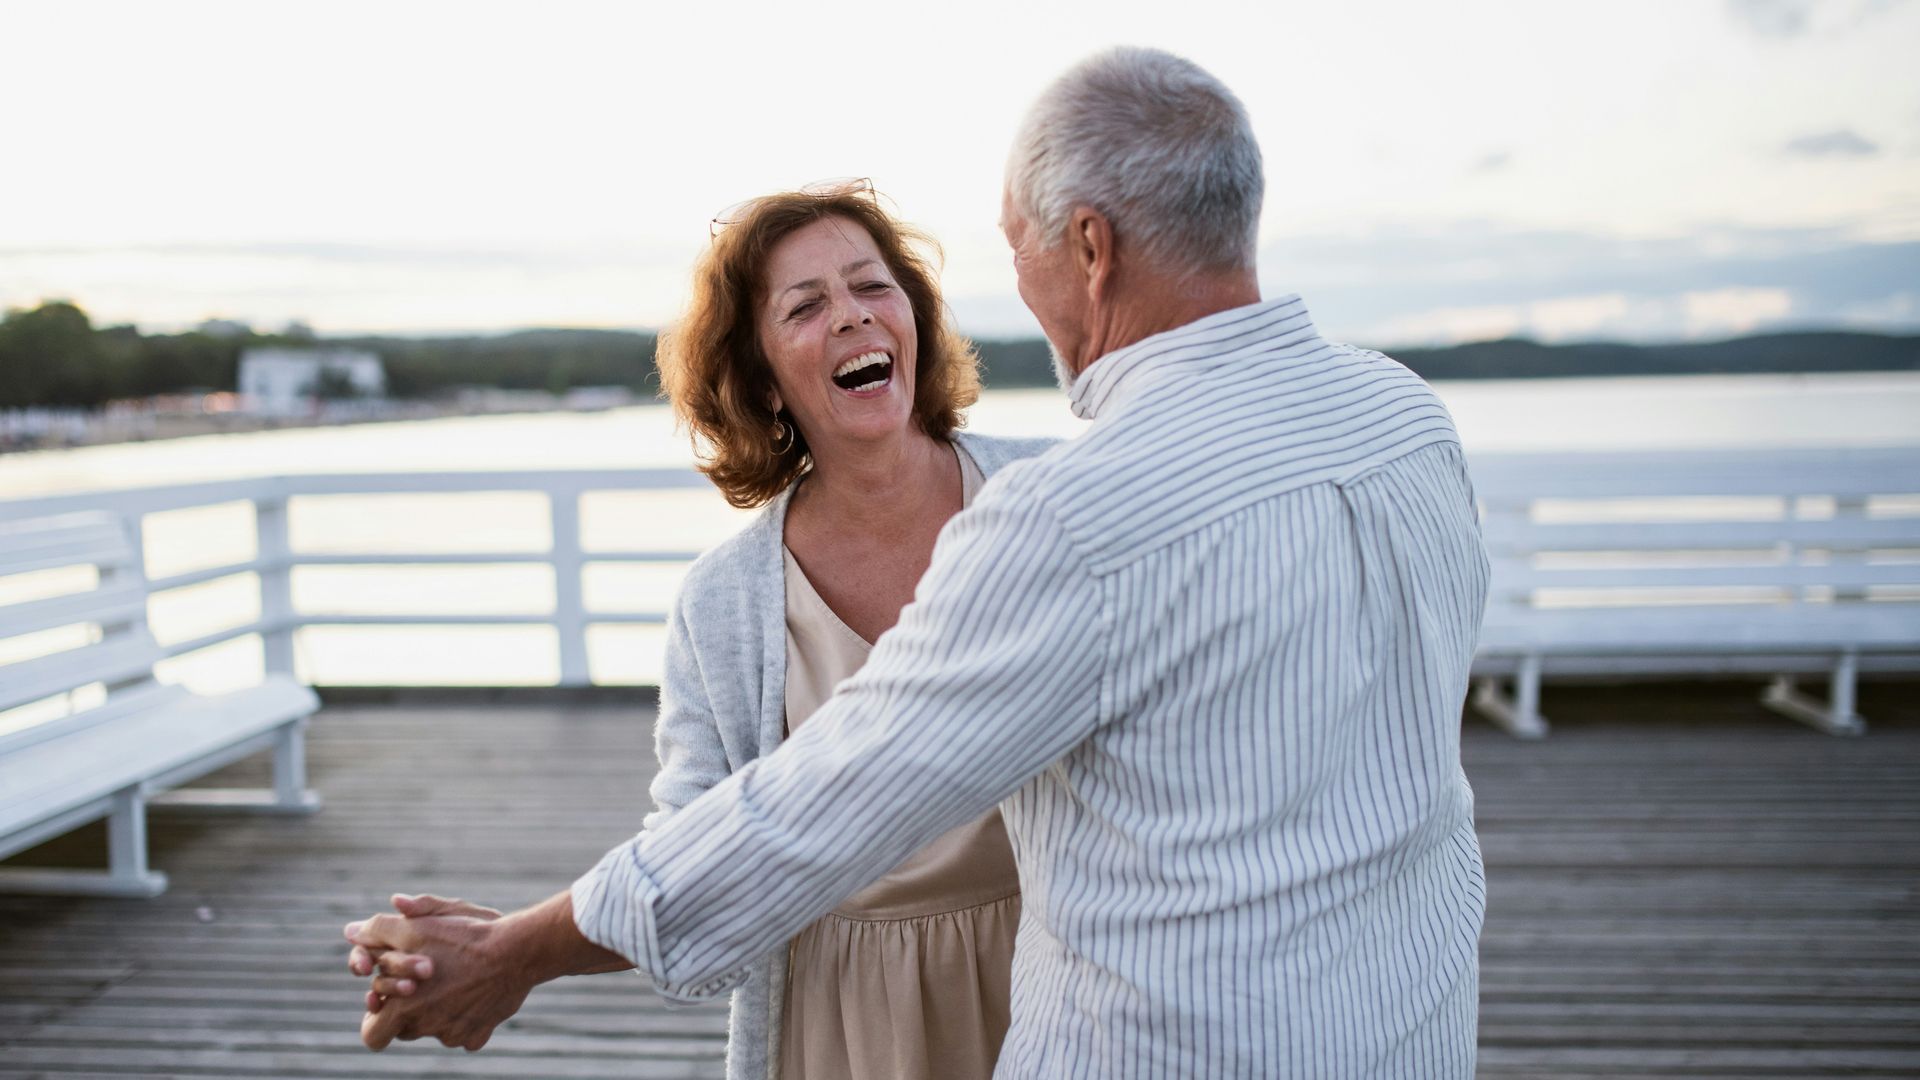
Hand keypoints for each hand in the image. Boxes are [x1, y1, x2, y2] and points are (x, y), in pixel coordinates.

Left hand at [344, 899, 526, 1051]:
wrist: (516, 951)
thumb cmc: (462, 937)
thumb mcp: (416, 926)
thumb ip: (379, 930)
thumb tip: (351, 932)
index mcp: (403, 1007)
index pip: (372, 1035)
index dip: (377, 1016)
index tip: (388, 999)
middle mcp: (426, 1028)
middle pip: (404, 1031)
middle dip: (409, 1010)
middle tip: (424, 983)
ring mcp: (455, 1034)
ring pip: (435, 1031)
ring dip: (438, 1013)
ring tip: (454, 981)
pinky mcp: (480, 1034)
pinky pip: (466, 1035)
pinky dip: (467, 1018)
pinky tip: (476, 994)